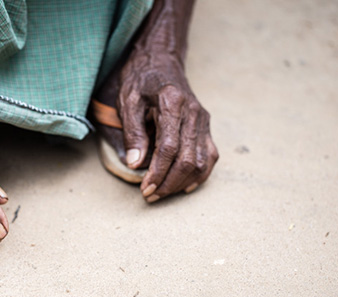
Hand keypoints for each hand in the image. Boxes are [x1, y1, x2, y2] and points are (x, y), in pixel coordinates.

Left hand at [117, 48, 218, 201]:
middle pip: (188, 158)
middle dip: (168, 183)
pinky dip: (200, 174)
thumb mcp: (128, 101)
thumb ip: (132, 132)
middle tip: (149, 195)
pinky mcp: (205, 126)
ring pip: (201, 161)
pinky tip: (184, 186)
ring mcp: (203, 120)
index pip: (169, 147)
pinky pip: (209, 155)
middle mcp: (193, 112)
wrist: (161, 60)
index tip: (144, 188)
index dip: (158, 172)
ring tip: (161, 192)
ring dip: (182, 182)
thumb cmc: (141, 80)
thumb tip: (135, 163)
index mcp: (172, 103)